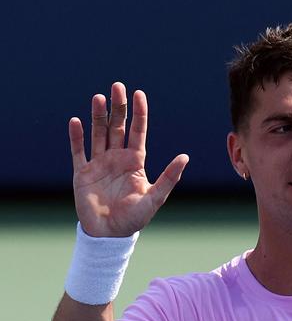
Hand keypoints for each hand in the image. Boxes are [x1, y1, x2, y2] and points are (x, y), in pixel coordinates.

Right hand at [69, 82, 188, 236]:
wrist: (110, 234)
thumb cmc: (135, 218)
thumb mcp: (155, 196)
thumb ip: (169, 177)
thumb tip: (185, 157)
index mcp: (135, 161)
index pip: (138, 131)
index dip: (138, 113)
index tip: (139, 93)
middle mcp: (117, 158)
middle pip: (117, 126)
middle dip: (118, 107)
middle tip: (117, 86)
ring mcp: (99, 163)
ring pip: (98, 133)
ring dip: (98, 115)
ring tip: (98, 97)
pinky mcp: (82, 172)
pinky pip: (78, 151)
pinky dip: (77, 136)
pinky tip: (76, 120)